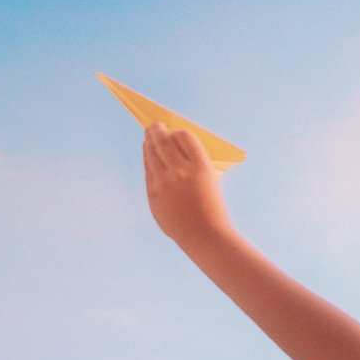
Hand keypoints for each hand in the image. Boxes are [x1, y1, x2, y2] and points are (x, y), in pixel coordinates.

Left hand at [143, 125, 233, 246]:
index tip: (175, 131)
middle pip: (164, 142)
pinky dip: (147, 158)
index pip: (184, 137)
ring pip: (152, 154)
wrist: (204, 235)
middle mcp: (181, 172)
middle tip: (155, 125)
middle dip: (158, 131)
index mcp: (201, 166)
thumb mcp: (211, 180)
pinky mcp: (154, 194)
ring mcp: (165, 183)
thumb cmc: (212, 207)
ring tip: (148, 135)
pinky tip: (147, 153)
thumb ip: (194, 164)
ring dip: (149, 142)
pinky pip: (148, 170)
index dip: (178, 132)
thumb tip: (175, 148)